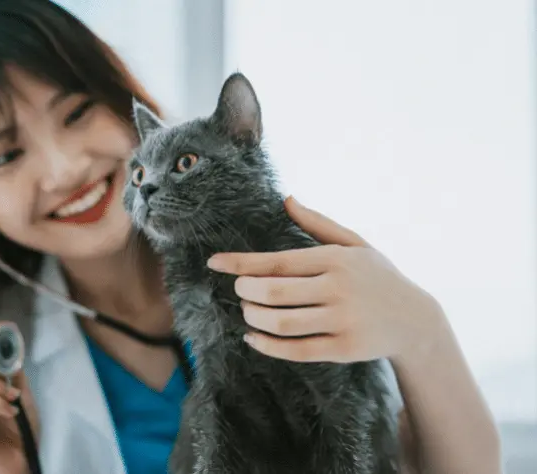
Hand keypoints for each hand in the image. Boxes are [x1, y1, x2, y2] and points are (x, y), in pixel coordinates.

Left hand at [206, 196, 444, 363]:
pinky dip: (267, 346)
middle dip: (246, 291)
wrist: (415, 320)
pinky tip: (253, 339)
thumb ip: (318, 224)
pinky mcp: (344, 350)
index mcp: (336, 259)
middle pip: (274, 292)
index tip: (214, 262)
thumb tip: (286, 199)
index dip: (240, 262)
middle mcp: (339, 289)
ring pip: (281, 322)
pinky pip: (296, 350)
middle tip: (239, 290)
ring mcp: (342, 321)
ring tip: (247, 311)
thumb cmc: (377, 277)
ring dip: (253, 318)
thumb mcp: (355, 244)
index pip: (277, 261)